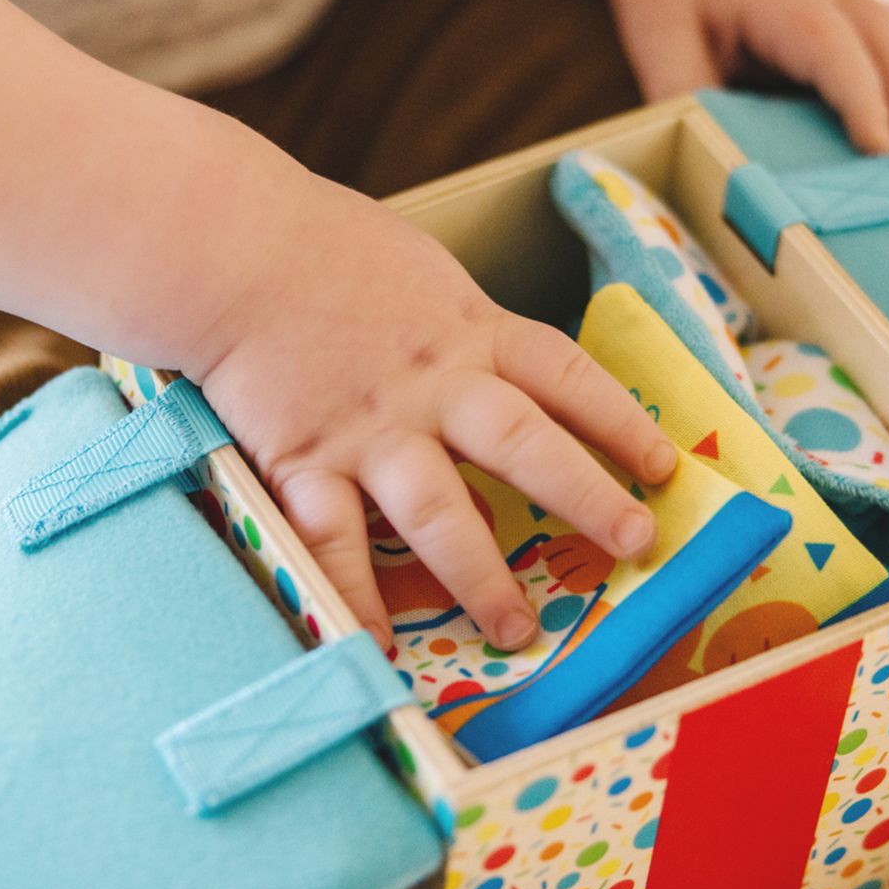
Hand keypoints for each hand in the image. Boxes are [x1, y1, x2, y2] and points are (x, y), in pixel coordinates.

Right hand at [184, 170, 677, 654]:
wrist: (225, 244)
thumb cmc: (314, 242)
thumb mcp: (412, 267)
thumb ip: (451, 319)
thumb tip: (482, 353)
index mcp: (466, 327)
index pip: (565, 376)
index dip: (620, 422)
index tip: (663, 465)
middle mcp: (431, 383)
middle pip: (524, 444)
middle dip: (585, 497)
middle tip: (635, 544)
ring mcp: (369, 427)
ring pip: (439, 510)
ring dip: (480, 575)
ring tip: (516, 630)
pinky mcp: (305, 458)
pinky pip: (335, 540)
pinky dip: (352, 596)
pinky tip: (372, 647)